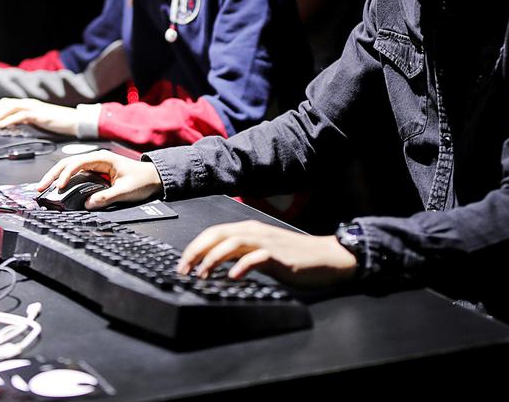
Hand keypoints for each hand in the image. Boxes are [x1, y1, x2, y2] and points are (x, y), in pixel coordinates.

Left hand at [0, 97, 77, 135]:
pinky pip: (21, 115)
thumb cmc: (57, 122)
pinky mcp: (39, 114)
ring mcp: (34, 107)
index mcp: (27, 104)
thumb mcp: (37, 120)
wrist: (74, 121)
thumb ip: (24, 120)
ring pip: (10, 107)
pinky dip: (9, 120)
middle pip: (5, 104)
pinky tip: (2, 125)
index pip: (6, 104)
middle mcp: (29, 103)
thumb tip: (10, 125)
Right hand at [38, 150, 162, 209]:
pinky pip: (76, 175)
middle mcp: (96, 159)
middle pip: (67, 163)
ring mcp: (95, 166)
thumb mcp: (125, 191)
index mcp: (103, 158)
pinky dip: (65, 181)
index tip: (58, 187)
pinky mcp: (95, 173)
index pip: (77, 163)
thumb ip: (106, 198)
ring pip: (69, 168)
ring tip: (44, 188)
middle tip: (40, 187)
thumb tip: (87, 204)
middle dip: (52, 174)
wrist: (155, 178)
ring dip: (56, 177)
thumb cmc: (143, 180)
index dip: (65, 174)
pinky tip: (57, 189)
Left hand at [177, 220, 357, 288]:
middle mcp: (255, 232)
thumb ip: (240, 255)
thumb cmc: (294, 257)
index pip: (214, 232)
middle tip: (183, 269)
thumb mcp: (261, 253)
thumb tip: (215, 266)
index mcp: (248, 230)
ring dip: (213, 258)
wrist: (326, 257)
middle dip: (196, 251)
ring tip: (202, 274)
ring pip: (233, 243)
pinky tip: (233, 277)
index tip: (182, 264)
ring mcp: (266, 242)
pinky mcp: (278, 256)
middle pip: (218, 234)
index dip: (195, 246)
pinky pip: (256, 258)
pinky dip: (242, 266)